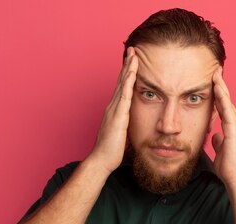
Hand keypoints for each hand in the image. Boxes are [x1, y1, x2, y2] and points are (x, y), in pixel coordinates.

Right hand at [87, 47, 138, 174]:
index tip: (132, 61)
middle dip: (127, 65)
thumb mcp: (121, 134)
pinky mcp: (118, 116)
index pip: (122, 88)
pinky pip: (125, 95)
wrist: (101, 160)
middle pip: (121, 81)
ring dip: (129, 68)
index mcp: (114, 110)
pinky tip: (133, 72)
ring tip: (134, 54)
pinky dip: (128, 82)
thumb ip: (125, 125)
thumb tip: (130, 125)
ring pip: (123, 84)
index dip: (127, 74)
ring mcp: (114, 110)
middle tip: (133, 50)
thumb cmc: (110, 150)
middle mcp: (112, 107)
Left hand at [211, 67, 235, 186]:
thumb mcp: (220, 150)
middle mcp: (235, 123)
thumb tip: (214, 136)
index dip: (218, 93)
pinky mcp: (234, 129)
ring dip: (221, 86)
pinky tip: (217, 87)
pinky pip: (227, 109)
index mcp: (231, 127)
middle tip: (215, 69)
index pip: (223, 106)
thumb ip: (218, 141)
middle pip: (226, 100)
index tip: (212, 81)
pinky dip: (222, 97)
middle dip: (220, 84)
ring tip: (215, 72)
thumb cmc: (229, 167)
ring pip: (227, 101)